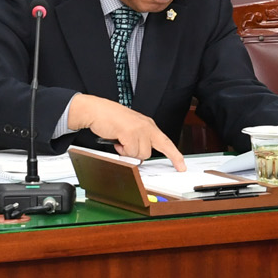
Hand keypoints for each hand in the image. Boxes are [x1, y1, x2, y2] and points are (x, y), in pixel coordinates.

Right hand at [67, 94, 185, 170]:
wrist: (96, 110)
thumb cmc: (110, 119)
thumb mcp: (130, 128)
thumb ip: (139, 141)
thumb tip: (140, 157)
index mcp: (148, 125)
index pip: (166, 142)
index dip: (175, 156)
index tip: (181, 166)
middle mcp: (146, 126)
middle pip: (149, 152)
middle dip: (136, 153)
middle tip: (126, 147)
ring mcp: (139, 129)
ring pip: (139, 154)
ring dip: (127, 151)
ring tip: (119, 140)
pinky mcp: (130, 133)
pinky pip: (129, 151)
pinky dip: (121, 149)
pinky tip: (116, 139)